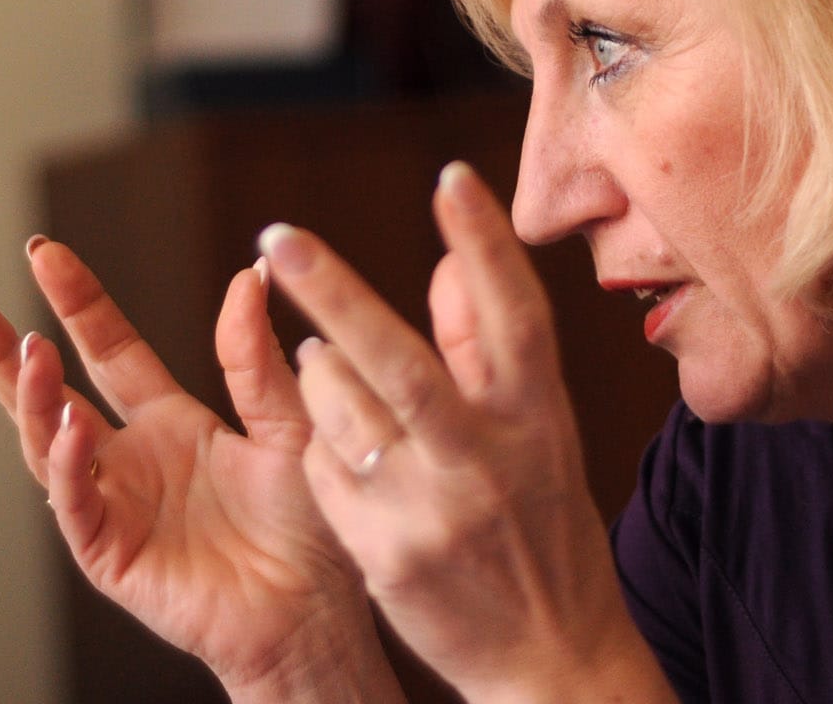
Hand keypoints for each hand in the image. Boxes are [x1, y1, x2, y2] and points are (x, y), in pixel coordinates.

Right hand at [0, 239, 402, 701]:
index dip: (78, 303)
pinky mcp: (111, 555)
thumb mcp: (290, 424)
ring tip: (30, 353)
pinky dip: (65, 466)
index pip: (109, 349)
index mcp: (170, 423)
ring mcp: (115, 507)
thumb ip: (257, 359)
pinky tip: (67, 428)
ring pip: (47, 445)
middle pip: (50, 394)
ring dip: (32, 399)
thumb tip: (248, 276)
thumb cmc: (313, 528)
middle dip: (5, 350)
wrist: (319, 612)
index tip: (45, 254)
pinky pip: (75, 506)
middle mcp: (132, 460)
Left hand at [263, 162, 672, 702]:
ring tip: (322, 358)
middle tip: (280, 236)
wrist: (551, 656)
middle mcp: (486, 459)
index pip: (515, 314)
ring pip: (342, 409)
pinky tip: (344, 450)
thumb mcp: (536, 432)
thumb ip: (484, 346)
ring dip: (319, 371)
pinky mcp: (385, 553)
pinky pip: (323, 468)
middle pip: (399, 361)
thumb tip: (445, 261)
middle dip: (336, 291)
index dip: (485, 243)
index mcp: (538, 416)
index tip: (450, 176)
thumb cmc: (540, 523)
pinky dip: (322, 445)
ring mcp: (432, 511)